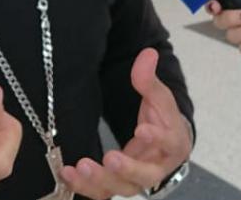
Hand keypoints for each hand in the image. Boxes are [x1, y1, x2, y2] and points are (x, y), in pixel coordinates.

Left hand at [60, 49, 191, 198]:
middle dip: (127, 169)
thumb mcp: (159, 97)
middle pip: (145, 176)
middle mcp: (156, 168)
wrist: (162, 144)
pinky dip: (84, 187)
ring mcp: (135, 180)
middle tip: (110, 158)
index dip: (158, 139)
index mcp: (173, 144)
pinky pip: (101, 192)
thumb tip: (148, 54)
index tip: (142, 129)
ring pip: (121, 188)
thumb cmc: (162, 120)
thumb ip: (149, 79)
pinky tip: (67, 173)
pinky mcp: (116, 185)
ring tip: (81, 166)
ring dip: (101, 181)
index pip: (169, 143)